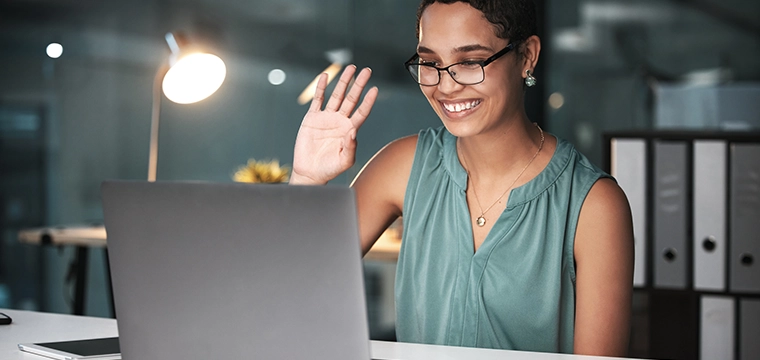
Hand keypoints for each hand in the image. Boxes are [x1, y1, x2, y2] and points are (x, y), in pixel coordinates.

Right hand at [291, 65, 378, 184]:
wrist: (310, 172)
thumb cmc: (329, 169)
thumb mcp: (344, 161)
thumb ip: (351, 147)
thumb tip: (353, 131)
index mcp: (350, 130)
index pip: (362, 112)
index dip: (368, 101)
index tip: (374, 89)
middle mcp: (340, 121)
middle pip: (352, 99)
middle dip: (359, 84)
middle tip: (367, 70)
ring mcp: (326, 118)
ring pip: (336, 95)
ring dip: (343, 81)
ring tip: (350, 68)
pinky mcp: (312, 118)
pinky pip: (317, 99)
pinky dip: (320, 88)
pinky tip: (325, 76)